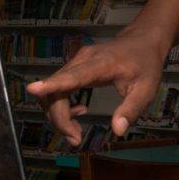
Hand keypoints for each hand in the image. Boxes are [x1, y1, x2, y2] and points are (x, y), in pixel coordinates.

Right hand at [26, 29, 168, 144]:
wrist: (143, 40)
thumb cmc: (146, 64)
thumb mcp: (146, 89)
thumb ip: (131, 109)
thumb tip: (117, 131)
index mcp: (100, 65)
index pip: (72, 76)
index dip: (52, 85)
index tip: (32, 89)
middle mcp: (82, 61)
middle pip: (57, 91)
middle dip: (60, 119)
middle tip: (75, 139)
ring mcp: (76, 62)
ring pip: (53, 91)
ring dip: (59, 115)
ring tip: (76, 131)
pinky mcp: (74, 66)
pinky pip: (58, 88)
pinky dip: (62, 105)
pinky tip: (79, 111)